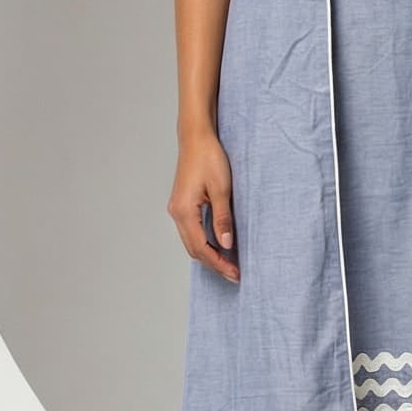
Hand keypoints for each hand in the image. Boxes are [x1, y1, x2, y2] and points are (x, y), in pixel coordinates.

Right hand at [169, 133, 238, 281]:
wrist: (196, 137)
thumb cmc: (209, 158)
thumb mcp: (222, 189)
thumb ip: (223, 219)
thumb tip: (227, 245)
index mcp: (184, 211)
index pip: (201, 248)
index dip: (219, 263)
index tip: (235, 273)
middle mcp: (176, 212)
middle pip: (194, 249)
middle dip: (214, 263)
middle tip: (234, 273)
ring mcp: (177, 208)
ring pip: (191, 241)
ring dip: (209, 253)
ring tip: (229, 262)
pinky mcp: (182, 204)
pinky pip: (191, 230)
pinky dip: (204, 241)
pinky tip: (218, 244)